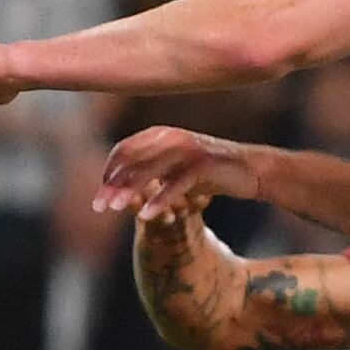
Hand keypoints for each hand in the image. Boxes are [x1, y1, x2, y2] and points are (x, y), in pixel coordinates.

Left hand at [97, 126, 257, 218]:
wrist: (250, 168)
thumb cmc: (208, 171)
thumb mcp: (175, 167)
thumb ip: (150, 169)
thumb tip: (116, 184)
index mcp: (160, 133)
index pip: (124, 150)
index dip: (108, 173)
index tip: (99, 196)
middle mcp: (171, 136)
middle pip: (131, 159)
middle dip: (112, 184)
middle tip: (99, 208)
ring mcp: (187, 148)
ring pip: (149, 170)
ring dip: (129, 191)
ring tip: (115, 208)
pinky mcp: (203, 164)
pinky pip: (175, 184)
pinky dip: (159, 200)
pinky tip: (147, 216)